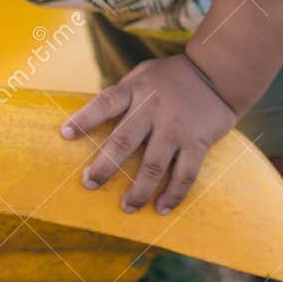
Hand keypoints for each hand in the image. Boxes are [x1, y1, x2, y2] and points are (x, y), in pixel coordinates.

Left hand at [60, 54, 236, 214]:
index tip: (65, 134)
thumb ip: (123, 95)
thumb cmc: (171, 77)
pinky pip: (184, 174)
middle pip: (124, 141)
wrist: (217, 74)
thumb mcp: (143, 75)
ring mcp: (176, 128)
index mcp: (137, 90)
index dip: (84, 118)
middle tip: (90, 183)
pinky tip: (161, 207)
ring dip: (138, 191)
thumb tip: (93, 121)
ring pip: (153, 165)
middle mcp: (154, 108)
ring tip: (126, 207)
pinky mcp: (198, 142)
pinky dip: (173, 194)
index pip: (105, 103)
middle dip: (104, 167)